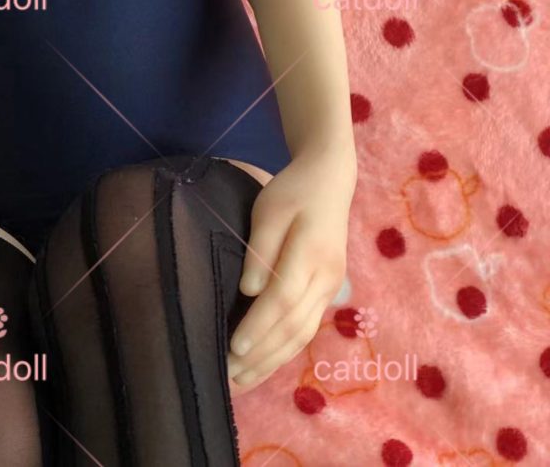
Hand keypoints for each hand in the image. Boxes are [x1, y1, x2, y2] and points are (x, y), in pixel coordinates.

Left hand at [226, 150, 355, 393]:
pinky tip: (267, 361)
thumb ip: (261, 248)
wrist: (330, 181)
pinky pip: (307, 327)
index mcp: (310, 253)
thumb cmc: (293, 191)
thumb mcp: (269, 208)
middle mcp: (325, 277)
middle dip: (262, 354)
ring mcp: (330, 287)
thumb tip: (249, 291)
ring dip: (273, 360)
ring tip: (244, 379)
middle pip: (294, 326)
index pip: (282, 300)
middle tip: (230, 375)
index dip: (258, 326)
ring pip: (303, 333)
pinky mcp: (328, 291)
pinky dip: (286, 348)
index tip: (234, 346)